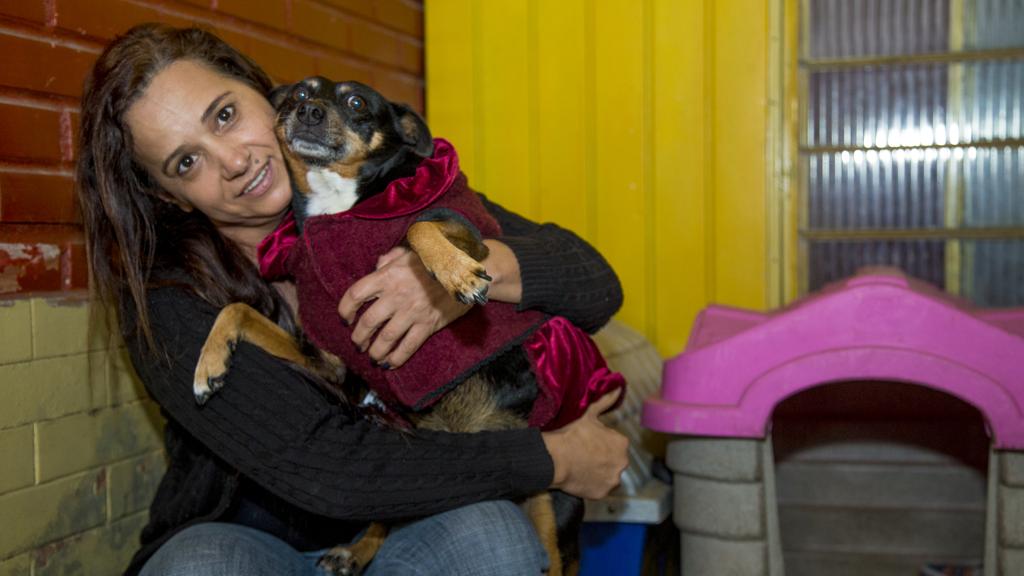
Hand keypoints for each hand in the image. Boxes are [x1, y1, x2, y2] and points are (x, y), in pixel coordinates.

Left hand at [338, 246, 470, 367]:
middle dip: (358, 337)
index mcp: (388, 276)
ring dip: (374, 351)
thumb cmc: (435, 260)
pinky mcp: (428, 325)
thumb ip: (389, 259)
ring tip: (371, 355)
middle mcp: (396, 296)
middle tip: (357, 343)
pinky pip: (408, 346)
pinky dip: (396, 358)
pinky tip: (389, 363)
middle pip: (367, 322)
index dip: (345, 309)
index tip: (345, 318)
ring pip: (385, 338)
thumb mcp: (409, 252)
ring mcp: (412, 312)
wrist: (466, 270)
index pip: (356, 294)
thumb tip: (377, 266)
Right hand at [541, 389, 628, 498]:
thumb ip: (605, 400)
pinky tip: (580, 477)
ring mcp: (612, 480)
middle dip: (602, 458)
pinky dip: (592, 485)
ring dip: (599, 472)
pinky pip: (599, 489)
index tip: (588, 442)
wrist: (554, 458)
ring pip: (608, 475)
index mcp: (621, 443)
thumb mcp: (588, 413)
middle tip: (584, 454)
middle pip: (613, 460)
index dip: (601, 442)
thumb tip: (619, 386)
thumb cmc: (571, 434)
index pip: (615, 444)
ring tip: (581, 466)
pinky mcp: (602, 493)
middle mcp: (623, 463)